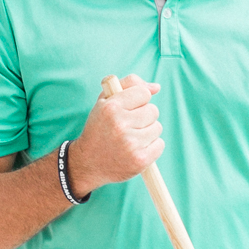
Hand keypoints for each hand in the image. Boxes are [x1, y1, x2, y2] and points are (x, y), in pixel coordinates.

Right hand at [68, 74, 162, 192]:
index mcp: (111, 107)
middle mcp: (120, 124)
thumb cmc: (100, 128)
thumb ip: (129, 85)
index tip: (130, 109)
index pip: (144, 93)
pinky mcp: (139, 160)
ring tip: (131, 138)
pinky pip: (160, 144)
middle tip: (129, 126)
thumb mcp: (105, 101)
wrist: (88, 163)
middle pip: (153, 111)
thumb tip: (157, 87)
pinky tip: (137, 149)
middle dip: (144, 117)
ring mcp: (130, 143)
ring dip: (148, 132)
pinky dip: (152, 147)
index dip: (139, 101)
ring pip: (157, 128)